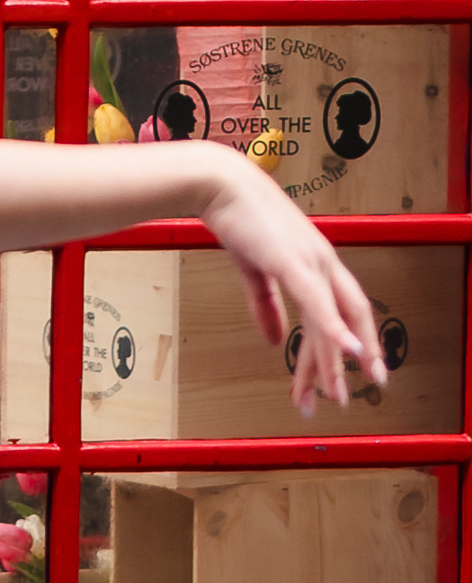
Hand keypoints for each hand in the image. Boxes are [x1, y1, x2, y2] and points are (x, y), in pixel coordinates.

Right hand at [203, 155, 390, 414]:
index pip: (348, 308)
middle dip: (357, 359)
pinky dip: (333, 329)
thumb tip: (273, 341)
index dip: (358, 338)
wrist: (221, 186)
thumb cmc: (239, 219)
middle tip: (351, 396)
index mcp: (318, 263)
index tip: (361, 368)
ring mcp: (313, 262)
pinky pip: (318, 303)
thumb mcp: (254, 270)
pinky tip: (345, 352)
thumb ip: (265, 306)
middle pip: (351, 319)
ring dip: (333, 360)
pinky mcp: (294, 262)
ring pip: (333, 320)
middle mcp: (325, 263)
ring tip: (333, 394)